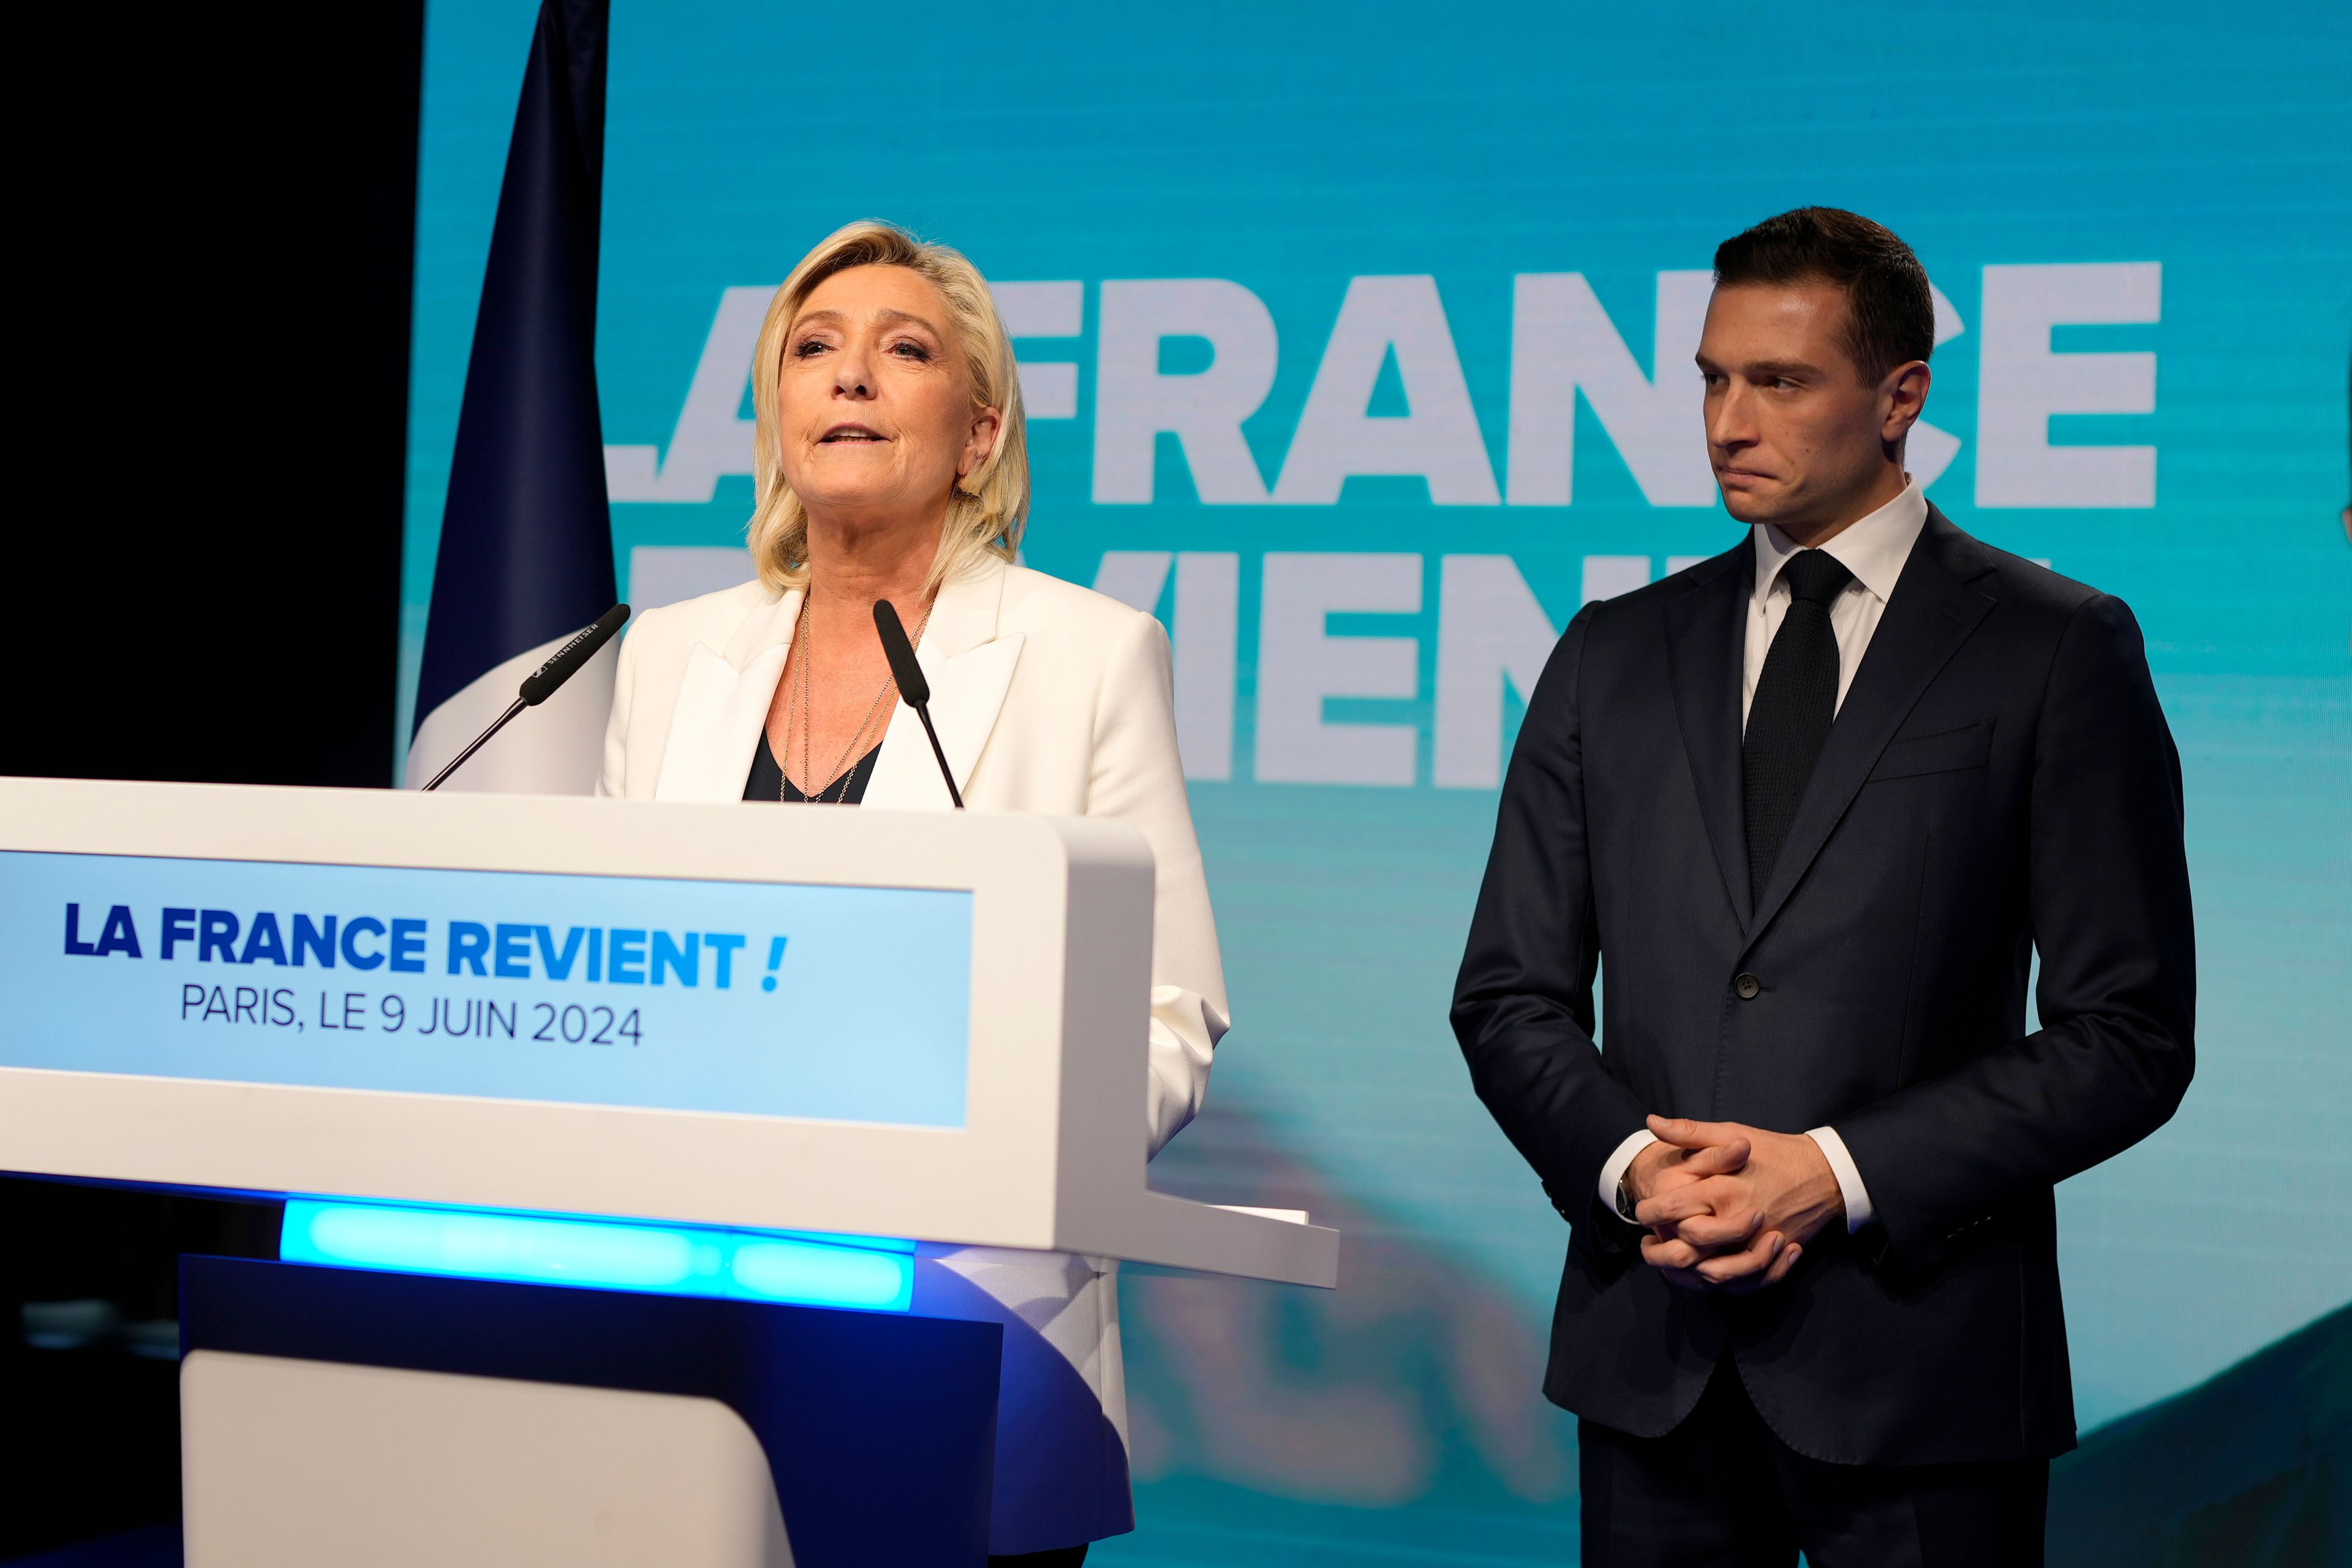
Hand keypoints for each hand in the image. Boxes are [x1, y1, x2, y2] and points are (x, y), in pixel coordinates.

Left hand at [1633, 1115, 1842, 1293]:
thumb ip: (1689, 1132)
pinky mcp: (1773, 1258)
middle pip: (1688, 1247)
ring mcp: (1757, 1244)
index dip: (1650, 1212)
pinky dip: (1718, 1283)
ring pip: (1712, 1273)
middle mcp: (1738, 1220)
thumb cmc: (1773, 1151)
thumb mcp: (1731, 1133)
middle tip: (1648, 1242)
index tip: (1641, 1211)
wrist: (1823, 1173)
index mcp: (1723, 1188)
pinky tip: (1699, 1272)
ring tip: (1667, 1260)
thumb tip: (1651, 1122)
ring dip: (1685, 1272)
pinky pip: (1742, 1283)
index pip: (1673, 1209)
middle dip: (1661, 1249)